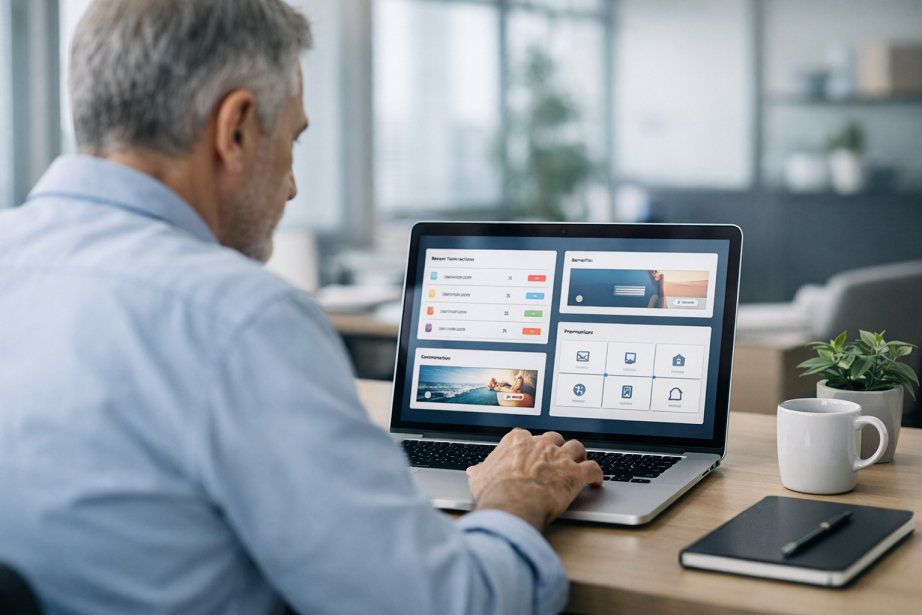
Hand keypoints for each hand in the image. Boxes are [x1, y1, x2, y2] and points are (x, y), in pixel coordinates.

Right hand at [466, 429, 602, 531]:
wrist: (512, 502)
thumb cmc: (496, 490)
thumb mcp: (479, 477)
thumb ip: (481, 470)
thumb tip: (475, 471)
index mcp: (517, 440)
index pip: (528, 436)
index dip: (532, 446)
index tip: (532, 452)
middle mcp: (541, 444)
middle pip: (555, 438)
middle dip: (557, 446)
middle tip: (558, 456)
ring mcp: (559, 457)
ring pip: (576, 448)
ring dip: (579, 455)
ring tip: (580, 460)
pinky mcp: (575, 474)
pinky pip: (593, 469)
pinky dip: (597, 474)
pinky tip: (597, 480)